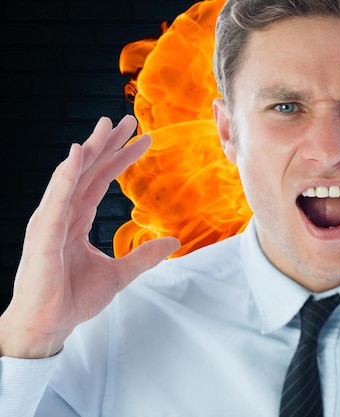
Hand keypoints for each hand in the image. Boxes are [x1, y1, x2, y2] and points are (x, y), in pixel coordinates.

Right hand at [0, 116, 179, 358]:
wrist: (49, 326)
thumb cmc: (72, 300)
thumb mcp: (118, 274)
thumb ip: (143, 256)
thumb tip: (172, 241)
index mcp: (75, 220)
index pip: (100, 180)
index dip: (121, 159)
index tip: (143, 139)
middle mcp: (61, 214)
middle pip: (87, 170)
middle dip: (107, 144)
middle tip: (127, 119)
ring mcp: (50, 221)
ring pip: (72, 176)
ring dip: (90, 149)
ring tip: (107, 126)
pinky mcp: (43, 234)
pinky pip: (57, 199)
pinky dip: (67, 175)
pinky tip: (80, 155)